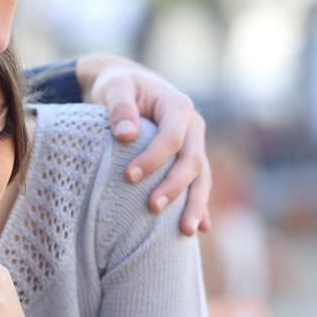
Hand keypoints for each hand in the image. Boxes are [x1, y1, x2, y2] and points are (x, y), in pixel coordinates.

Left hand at [77, 54, 211, 235]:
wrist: (126, 85)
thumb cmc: (118, 85)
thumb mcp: (115, 87)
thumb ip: (120, 106)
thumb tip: (126, 134)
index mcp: (177, 106)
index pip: (172, 136)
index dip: (154, 158)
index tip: (129, 176)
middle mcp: (192, 126)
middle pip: (192, 160)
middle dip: (175, 186)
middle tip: (152, 207)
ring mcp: (194, 144)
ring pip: (201, 177)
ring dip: (196, 204)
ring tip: (187, 231)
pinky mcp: (187, 159)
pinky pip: (198, 184)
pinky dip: (201, 205)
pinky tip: (201, 228)